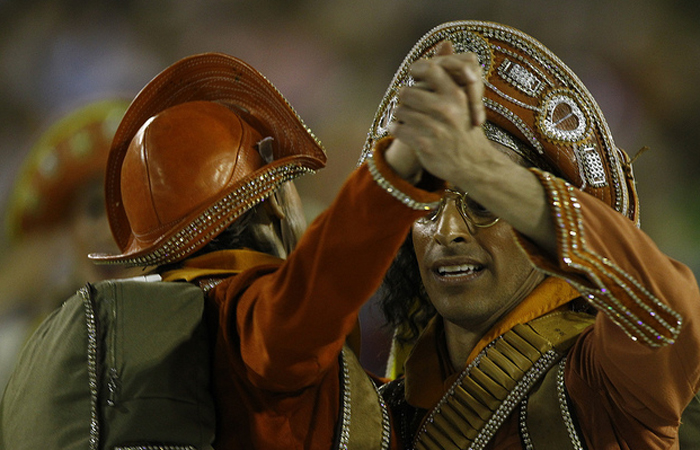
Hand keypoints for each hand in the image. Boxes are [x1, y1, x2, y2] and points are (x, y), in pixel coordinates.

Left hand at [388, 42, 492, 187]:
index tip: (414, 76)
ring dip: (398, 115)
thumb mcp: (464, 99)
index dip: (415, 70)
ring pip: (399, 111)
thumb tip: (444, 44)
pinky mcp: (424, 144)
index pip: (428, 68)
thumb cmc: (465, 128)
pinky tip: (400, 130)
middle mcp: (446, 108)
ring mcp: (435, 127)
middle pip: (406, 92)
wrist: (474, 164)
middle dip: (403, 98)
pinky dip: (395, 129)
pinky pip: (397, 129)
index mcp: (456, 93)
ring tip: (403, 119)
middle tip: (407, 103)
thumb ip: (451, 74)